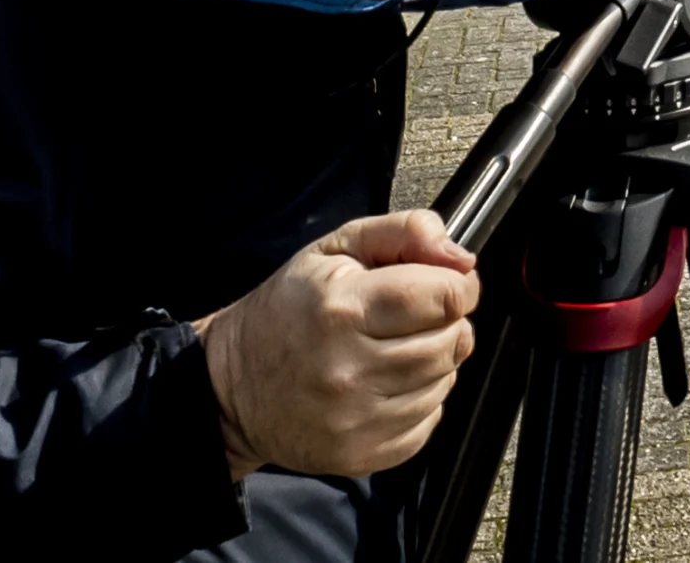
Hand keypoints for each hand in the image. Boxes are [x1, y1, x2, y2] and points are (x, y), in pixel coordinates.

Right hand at [193, 211, 479, 479]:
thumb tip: (459, 256)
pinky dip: (420, 400)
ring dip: (434, 362)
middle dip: (446, 323)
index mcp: (343, 309)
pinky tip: (385, 384)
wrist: (230, 386)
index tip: (444, 284)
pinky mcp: (360, 455)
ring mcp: (355, 420)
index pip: (445, 297)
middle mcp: (349, 369)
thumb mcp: (336, 249)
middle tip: (412, 318)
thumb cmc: (288, 310)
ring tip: (393, 349)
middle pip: (451, 341)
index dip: (458, 285)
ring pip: (444, 382)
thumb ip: (404, 233)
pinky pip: (427, 422)